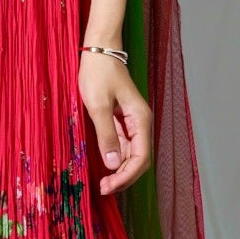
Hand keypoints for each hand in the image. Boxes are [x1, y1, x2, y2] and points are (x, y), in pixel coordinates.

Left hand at [79, 50, 152, 196]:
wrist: (99, 50)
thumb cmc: (99, 73)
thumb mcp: (98, 106)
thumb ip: (107, 135)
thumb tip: (114, 164)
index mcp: (140, 119)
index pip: (141, 157)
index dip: (127, 176)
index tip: (109, 185)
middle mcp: (140, 123)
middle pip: (139, 159)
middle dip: (124, 176)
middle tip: (104, 188)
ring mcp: (131, 122)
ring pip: (131, 154)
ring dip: (120, 170)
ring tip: (103, 182)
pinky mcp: (121, 120)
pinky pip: (123, 145)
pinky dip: (115, 157)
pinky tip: (104, 165)